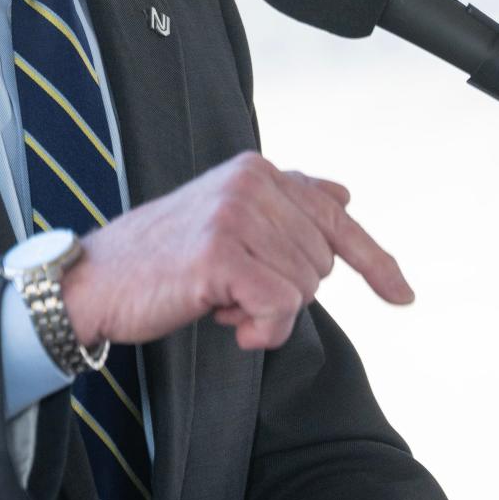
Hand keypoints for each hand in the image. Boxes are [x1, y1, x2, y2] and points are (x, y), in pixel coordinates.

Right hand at [62, 151, 413, 352]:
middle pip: (321, 262)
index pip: (335, 217)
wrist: (96, 280)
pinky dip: (261, 329)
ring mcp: (236, 214)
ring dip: (267, 314)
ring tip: (220, 300)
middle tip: (234, 290)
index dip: (375, 261)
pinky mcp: (221, 254)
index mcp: (256, 170)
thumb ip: (285, 204)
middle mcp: (250, 182)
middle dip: (286, 291)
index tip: (403, 295)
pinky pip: (280, 308)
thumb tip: (343, 195)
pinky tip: (225, 320)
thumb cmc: (162, 257)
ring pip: (304, 288)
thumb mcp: (227, 218)